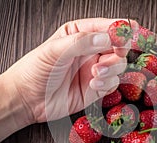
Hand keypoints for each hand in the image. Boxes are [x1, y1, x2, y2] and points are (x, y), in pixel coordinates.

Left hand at [6, 18, 137, 122]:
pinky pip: (112, 83)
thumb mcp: (54, 51)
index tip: (130, 30)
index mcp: (78, 33)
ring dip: (112, 69)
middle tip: (115, 55)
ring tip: (95, 74)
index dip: (119, 28)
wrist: (26, 100)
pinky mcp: (96, 88)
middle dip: (118, 51)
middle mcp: (89, 51)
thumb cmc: (34, 71)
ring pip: (118, 65)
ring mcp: (94, 70)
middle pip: (118, 46)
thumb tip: (107, 37)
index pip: (105, 27)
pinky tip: (93, 86)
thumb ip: (81, 42)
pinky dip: (107, 84)